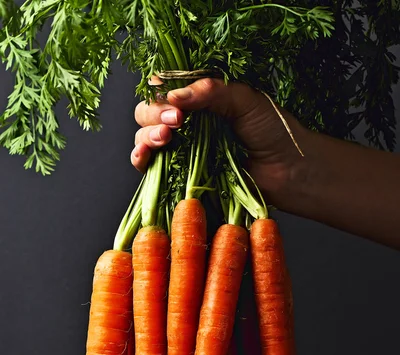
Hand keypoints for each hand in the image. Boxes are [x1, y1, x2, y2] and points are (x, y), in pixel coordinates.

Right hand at [132, 78, 305, 196]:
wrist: (288, 170)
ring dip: (146, 135)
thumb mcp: (245, 100)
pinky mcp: (182, 176)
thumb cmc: (273, 132)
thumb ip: (212, 91)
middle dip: (153, 115)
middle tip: (175, 122)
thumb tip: (174, 95)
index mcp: (200, 100)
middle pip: (148, 112)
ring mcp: (183, 150)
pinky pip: (151, 167)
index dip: (160, 92)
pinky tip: (145, 155)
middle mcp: (187, 123)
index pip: (164, 88)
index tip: (174, 102)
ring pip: (145, 137)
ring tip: (165, 138)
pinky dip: (142, 159)